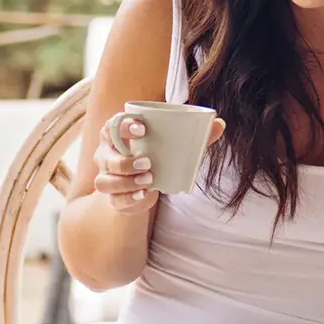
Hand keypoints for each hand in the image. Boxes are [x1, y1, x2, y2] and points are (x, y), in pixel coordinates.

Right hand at [91, 114, 225, 213]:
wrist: (146, 183)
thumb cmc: (158, 155)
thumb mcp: (175, 144)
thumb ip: (196, 135)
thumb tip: (220, 123)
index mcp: (118, 135)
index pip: (111, 125)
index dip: (122, 126)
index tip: (142, 129)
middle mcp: (106, 155)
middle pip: (103, 155)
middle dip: (124, 161)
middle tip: (148, 163)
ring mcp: (107, 177)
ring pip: (103, 181)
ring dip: (124, 182)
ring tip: (148, 180)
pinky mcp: (114, 198)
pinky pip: (114, 200)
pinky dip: (128, 199)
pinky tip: (142, 195)